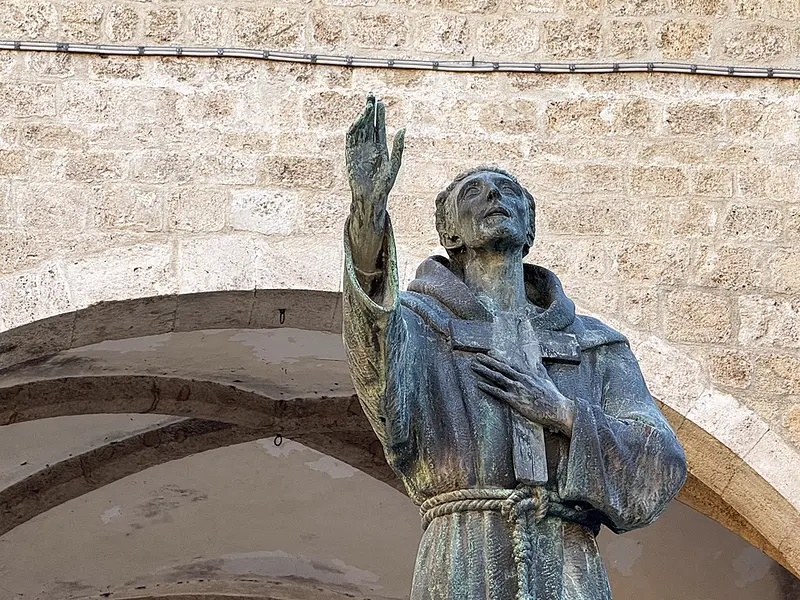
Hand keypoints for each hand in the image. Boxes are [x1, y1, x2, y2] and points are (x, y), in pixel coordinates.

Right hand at [346, 94, 404, 225]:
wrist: (371, 197)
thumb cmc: (385, 185)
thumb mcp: (395, 164)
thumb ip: (398, 147)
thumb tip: (403, 129)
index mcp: (380, 148)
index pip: (379, 127)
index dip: (379, 115)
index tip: (381, 102)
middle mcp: (369, 147)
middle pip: (368, 124)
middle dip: (369, 110)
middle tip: (371, 96)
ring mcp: (359, 150)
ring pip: (360, 129)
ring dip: (362, 117)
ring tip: (367, 106)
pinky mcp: (350, 155)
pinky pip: (351, 139)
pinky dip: (354, 128)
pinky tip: (359, 120)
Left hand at [471, 353, 574, 436]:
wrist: (558, 409)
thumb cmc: (554, 397)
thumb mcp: (547, 380)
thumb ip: (540, 370)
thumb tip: (538, 362)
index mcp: (528, 374)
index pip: (510, 363)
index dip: (499, 357)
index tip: (489, 351)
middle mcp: (521, 379)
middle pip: (501, 367)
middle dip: (488, 361)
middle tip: (477, 356)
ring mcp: (517, 389)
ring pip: (497, 377)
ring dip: (484, 371)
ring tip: (474, 366)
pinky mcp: (515, 400)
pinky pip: (498, 393)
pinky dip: (488, 387)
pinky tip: (479, 384)